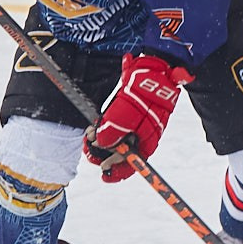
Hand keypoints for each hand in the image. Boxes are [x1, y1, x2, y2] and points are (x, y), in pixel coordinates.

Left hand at [86, 53, 189, 179]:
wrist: (154, 71)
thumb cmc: (144, 95)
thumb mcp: (126, 115)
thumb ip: (112, 132)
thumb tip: (99, 144)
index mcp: (146, 143)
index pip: (132, 164)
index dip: (117, 171)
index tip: (103, 173)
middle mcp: (141, 137)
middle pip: (120, 153)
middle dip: (103, 152)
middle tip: (88, 149)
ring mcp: (135, 125)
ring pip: (115, 139)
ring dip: (100, 139)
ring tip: (89, 135)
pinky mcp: (129, 114)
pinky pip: (115, 126)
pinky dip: (104, 128)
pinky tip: (94, 124)